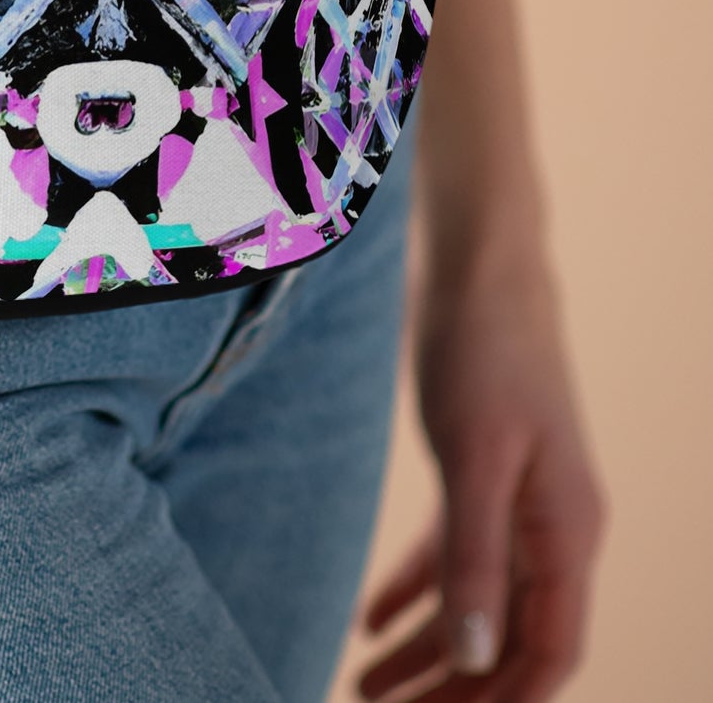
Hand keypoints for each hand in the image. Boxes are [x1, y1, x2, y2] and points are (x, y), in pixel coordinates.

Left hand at [356, 237, 607, 701]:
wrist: (479, 269)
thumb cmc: (485, 352)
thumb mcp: (476, 456)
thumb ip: (476, 555)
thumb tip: (477, 660)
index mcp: (568, 531)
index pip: (549, 652)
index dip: (501, 702)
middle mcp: (551, 526)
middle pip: (507, 638)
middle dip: (451, 688)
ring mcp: (518, 499)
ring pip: (476, 601)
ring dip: (425, 650)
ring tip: (361, 685)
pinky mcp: (480, 471)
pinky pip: (453, 553)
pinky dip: (415, 590)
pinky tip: (370, 620)